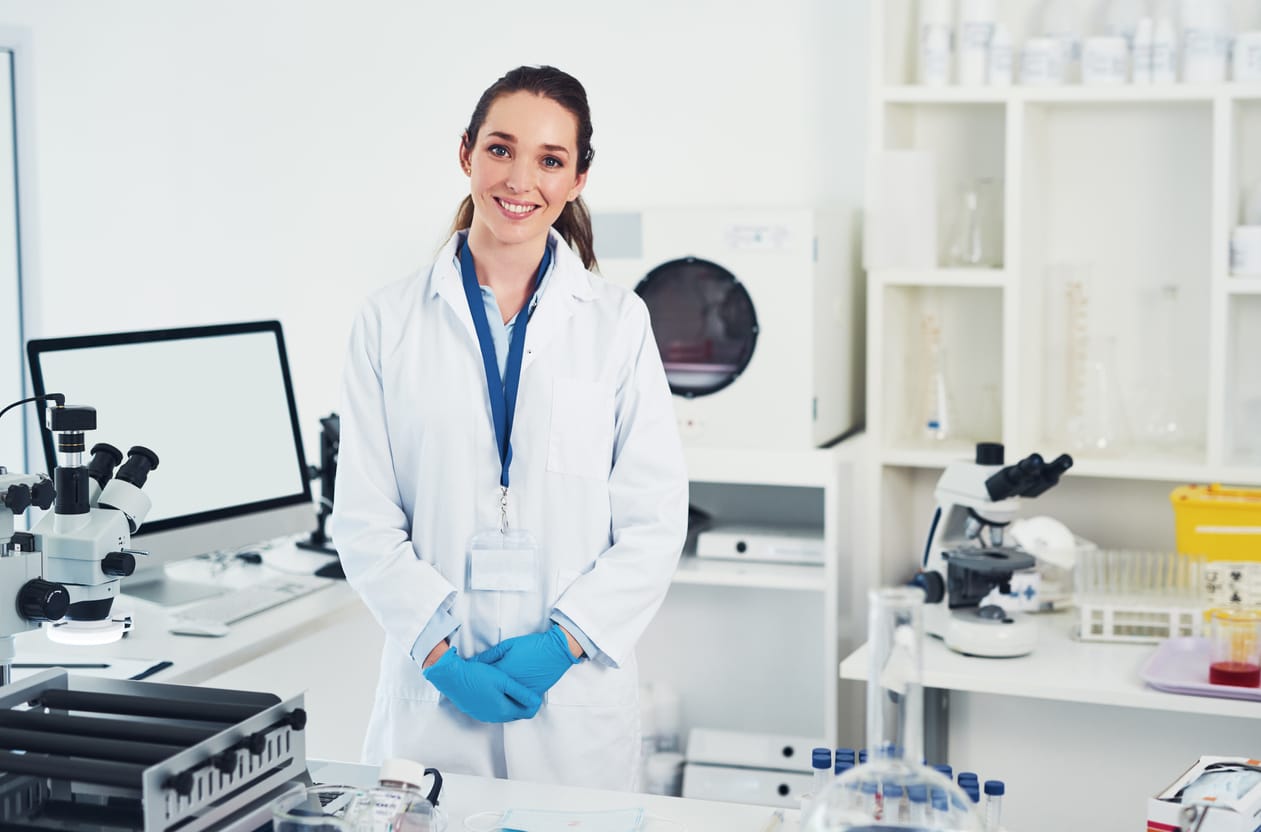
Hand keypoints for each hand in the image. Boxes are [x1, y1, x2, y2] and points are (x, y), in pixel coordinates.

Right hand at [421, 646, 541, 722]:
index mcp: (503, 710)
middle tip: (524, 688)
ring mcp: (484, 715)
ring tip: (511, 687)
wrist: (452, 677)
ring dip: (510, 702)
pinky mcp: (476, 711)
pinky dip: (499, 702)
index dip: (533, 702)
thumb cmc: (477, 676)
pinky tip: (497, 690)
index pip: (527, 712)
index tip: (534, 690)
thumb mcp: (503, 680)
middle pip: (516, 713)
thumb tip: (536, 701)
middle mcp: (494, 717)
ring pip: (504, 712)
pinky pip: (493, 710)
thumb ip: (521, 692)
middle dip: (522, 703)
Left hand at [472, 622, 579, 695]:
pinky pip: (517, 706)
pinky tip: (502, 702)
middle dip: (480, 692)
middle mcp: (510, 686)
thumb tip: (474, 662)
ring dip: (493, 702)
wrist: (555, 651)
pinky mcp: (531, 696)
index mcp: (502, 672)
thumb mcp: (508, 645)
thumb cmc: (532, 646)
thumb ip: (490, 655)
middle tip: (471, 691)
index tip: (466, 678)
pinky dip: (509, 705)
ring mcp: (521, 693)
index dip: (472, 678)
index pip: (481, 678)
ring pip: (503, 703)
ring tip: (485, 699)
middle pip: (490, 693)